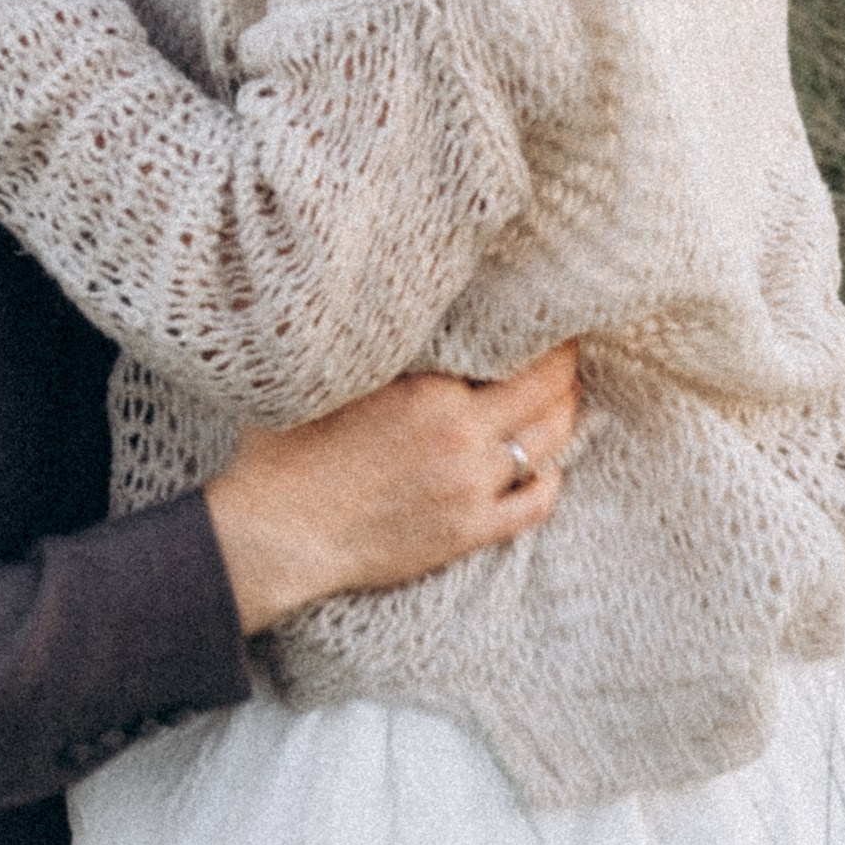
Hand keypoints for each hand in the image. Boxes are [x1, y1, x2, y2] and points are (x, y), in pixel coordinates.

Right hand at [203, 343, 581, 634]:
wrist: (277, 531)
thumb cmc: (289, 447)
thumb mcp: (335, 377)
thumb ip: (384, 347)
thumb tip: (411, 312)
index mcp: (430, 392)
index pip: (516, 352)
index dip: (543, 333)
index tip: (546, 317)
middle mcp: (461, 436)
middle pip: (547, 393)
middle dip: (564, 368)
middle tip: (567, 351)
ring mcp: (469, 488)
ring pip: (549, 444)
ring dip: (565, 416)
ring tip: (562, 399)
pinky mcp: (467, 532)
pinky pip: (536, 504)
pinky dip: (550, 480)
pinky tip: (547, 466)